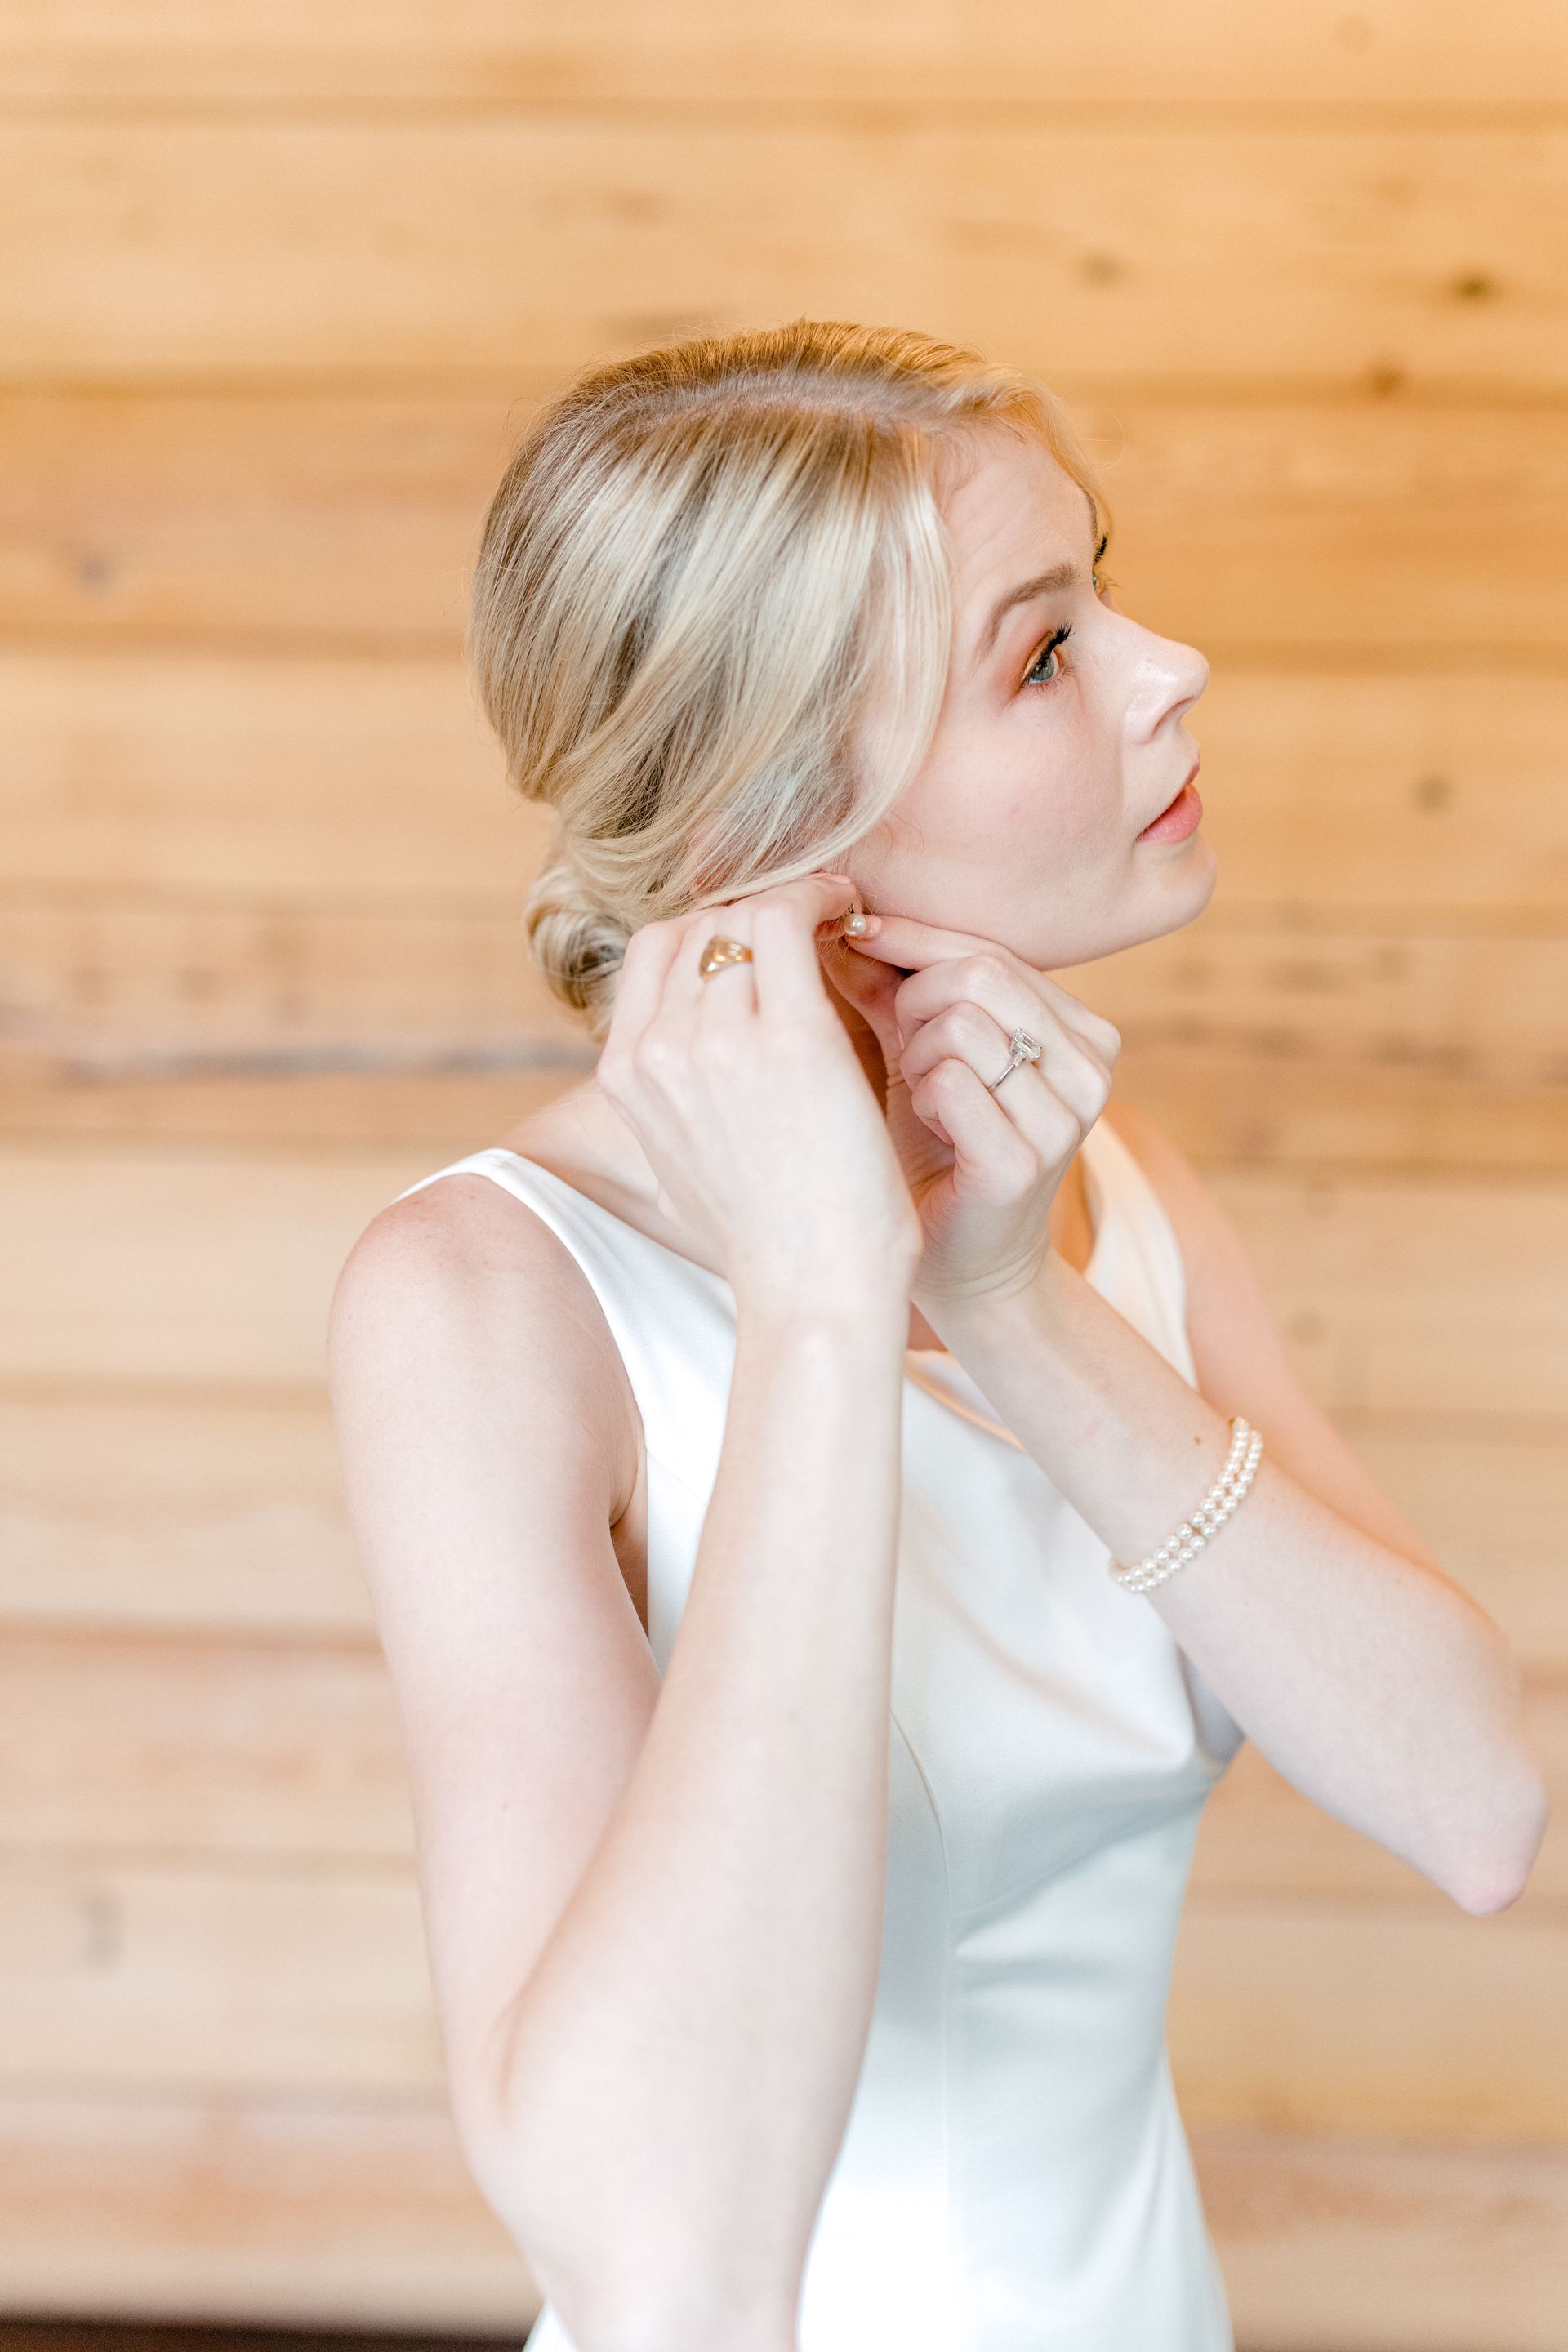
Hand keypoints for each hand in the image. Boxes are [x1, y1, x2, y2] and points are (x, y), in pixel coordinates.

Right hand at [595, 874, 921, 1321]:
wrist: (811, 1291)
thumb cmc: (767, 1238)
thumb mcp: (681, 1163)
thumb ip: (673, 1098)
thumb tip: (684, 1057)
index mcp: (626, 1076)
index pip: (654, 952)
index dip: (711, 929)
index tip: (763, 933)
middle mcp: (659, 1049)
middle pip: (699, 926)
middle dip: (756, 911)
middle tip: (811, 916)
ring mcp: (718, 1041)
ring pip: (745, 917)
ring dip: (797, 904)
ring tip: (839, 913)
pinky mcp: (790, 1039)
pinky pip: (789, 919)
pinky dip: (821, 898)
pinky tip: (853, 912)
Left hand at [823, 912, 1120, 1312]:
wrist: (960, 1265)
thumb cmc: (936, 1152)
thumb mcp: (920, 1056)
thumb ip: (895, 989)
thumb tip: (838, 918)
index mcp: (1081, 1030)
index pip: (990, 950)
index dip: (914, 938)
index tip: (852, 933)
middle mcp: (1092, 1066)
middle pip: (979, 974)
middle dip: (914, 1002)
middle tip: (901, 1052)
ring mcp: (1066, 1116)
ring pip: (961, 1024)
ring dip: (916, 1057)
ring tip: (923, 1099)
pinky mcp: (1026, 1160)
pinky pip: (951, 1081)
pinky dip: (921, 1098)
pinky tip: (929, 1130)